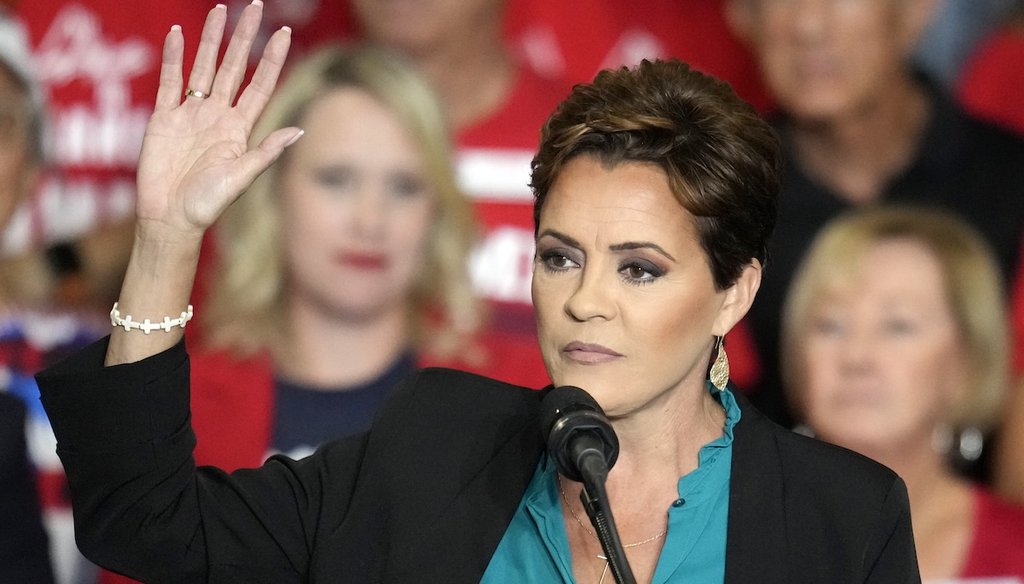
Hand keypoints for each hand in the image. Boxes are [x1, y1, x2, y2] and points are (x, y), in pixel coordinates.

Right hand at [135, 1, 300, 242]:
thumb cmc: (208, 204)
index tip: (283, 33)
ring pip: (202, 67)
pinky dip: (173, 58)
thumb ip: (266, 151)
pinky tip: (178, 35)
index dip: (271, 59)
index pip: (260, 84)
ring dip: (210, 39)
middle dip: (243, 38)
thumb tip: (299, 130)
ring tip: (218, 10)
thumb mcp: (242, 177)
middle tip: (254, 7)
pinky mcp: (163, 118)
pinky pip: (169, 81)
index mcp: (239, 128)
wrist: (170, 218)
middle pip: (233, 67)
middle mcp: (217, 116)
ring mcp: (190, 114)